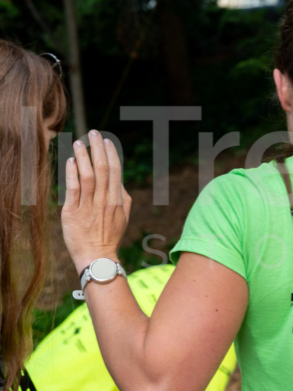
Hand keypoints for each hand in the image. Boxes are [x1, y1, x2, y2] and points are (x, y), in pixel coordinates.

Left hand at [62, 130, 131, 274]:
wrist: (97, 257)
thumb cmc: (110, 237)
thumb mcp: (123, 217)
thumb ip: (124, 198)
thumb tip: (121, 182)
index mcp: (117, 199)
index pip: (116, 171)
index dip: (111, 154)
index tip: (107, 141)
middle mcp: (104, 200)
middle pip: (103, 168)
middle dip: (98, 149)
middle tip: (94, 133)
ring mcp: (89, 206)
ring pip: (88, 175)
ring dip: (84, 157)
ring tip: (79, 142)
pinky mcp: (73, 212)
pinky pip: (73, 189)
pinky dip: (72, 173)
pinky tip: (70, 161)